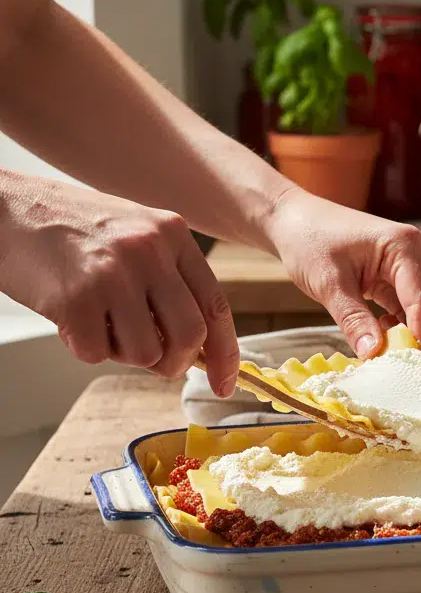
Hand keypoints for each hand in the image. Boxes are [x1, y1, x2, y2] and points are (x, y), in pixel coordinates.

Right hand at [0, 172, 238, 394]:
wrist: (2, 208)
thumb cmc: (70, 228)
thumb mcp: (136, 234)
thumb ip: (171, 279)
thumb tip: (200, 344)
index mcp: (172, 234)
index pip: (216, 306)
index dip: (225, 354)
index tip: (224, 384)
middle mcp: (150, 251)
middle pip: (190, 338)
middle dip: (175, 363)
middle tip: (154, 361)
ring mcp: (113, 274)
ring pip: (146, 353)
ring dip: (124, 354)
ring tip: (101, 322)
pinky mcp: (76, 298)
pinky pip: (97, 354)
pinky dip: (84, 348)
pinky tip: (71, 318)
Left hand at [263, 188, 420, 356]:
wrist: (297, 221)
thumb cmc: (309, 242)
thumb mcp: (328, 284)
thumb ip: (353, 320)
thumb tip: (373, 355)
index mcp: (404, 246)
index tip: (411, 369)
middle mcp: (420, 252)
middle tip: (400, 367)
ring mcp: (417, 263)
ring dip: (416, 335)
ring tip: (386, 350)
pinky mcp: (407, 276)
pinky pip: (417, 309)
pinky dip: (406, 327)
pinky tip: (382, 332)